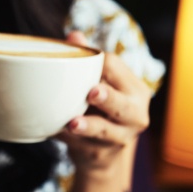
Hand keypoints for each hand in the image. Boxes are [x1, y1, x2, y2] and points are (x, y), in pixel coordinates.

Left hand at [57, 31, 151, 179]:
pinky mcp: (102, 154)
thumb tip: (74, 35)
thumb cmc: (98, 110)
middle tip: (92, 93)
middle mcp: (135, 113)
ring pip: (106, 131)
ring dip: (89, 126)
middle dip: (108, 98)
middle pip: (123, 104)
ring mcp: (121, 137)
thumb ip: (87, 61)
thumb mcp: (98, 84)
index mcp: (134, 89)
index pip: (115, 68)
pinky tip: (57, 133)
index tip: (81, 62)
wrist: (101, 155)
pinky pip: (84, 145)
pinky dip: (69, 139)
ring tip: (73, 123)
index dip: (97, 64)